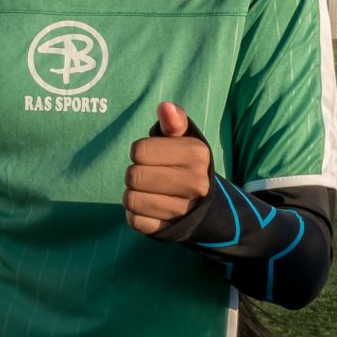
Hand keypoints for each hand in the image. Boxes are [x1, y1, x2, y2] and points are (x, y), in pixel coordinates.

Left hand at [123, 102, 210, 235]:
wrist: (205, 204)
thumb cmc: (185, 163)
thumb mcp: (183, 139)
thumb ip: (173, 121)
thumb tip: (165, 106)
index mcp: (196, 154)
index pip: (140, 151)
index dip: (140, 152)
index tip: (153, 157)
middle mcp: (195, 183)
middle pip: (133, 176)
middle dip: (135, 174)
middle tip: (150, 176)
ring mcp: (183, 210)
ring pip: (130, 199)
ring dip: (133, 194)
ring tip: (150, 192)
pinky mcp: (168, 230)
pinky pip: (134, 220)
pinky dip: (135, 214)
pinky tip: (150, 209)